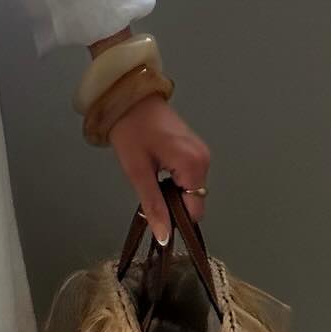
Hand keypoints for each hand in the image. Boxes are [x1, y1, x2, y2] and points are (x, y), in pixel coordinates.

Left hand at [107, 95, 210, 241]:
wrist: (126, 94)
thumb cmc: (129, 129)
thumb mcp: (137, 170)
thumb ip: (153, 205)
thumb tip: (164, 237)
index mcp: (194, 164)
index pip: (195, 210)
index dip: (176, 217)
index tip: (156, 213)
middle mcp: (204, 158)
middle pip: (194, 198)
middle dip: (173, 202)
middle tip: (148, 189)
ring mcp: (200, 151)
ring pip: (191, 187)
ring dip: (173, 189)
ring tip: (150, 175)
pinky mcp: (194, 147)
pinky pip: (189, 173)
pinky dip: (175, 177)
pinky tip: (157, 167)